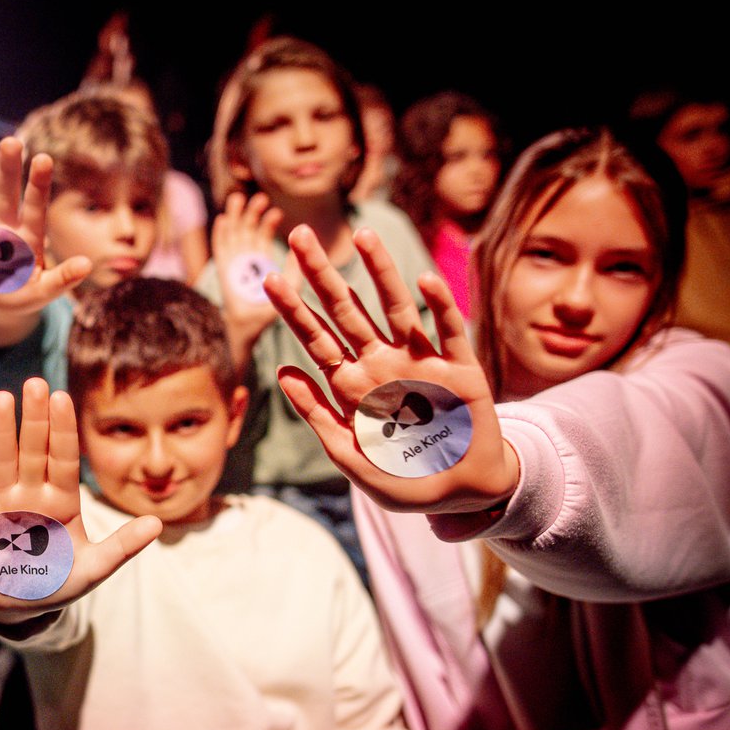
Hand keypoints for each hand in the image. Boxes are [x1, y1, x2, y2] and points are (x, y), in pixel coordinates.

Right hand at [0, 136, 91, 346]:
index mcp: (28, 237)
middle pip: (7, 195)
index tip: (44, 158)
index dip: (39, 184)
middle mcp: (4, 228)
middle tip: (12, 142)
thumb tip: (87, 265)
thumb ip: (63, 279)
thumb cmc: (24, 296)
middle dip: (9, 170)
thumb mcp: (44, 292)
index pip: (36, 206)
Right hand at [0, 378, 161, 623]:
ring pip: (3, 457)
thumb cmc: (59, 580)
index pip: (64, 456)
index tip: (63, 398)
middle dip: (34, 418)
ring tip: (2, 398)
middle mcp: (31, 490)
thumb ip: (122, 546)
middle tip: (36, 383)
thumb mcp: (93, 567)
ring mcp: (2, 500)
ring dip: (1, 429)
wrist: (19, 605)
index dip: (63, 428)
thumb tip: (158, 525)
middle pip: (34, 448)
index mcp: (62, 498)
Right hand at [212, 191, 285, 357]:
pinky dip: (220, 234)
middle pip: (246, 229)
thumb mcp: (290, 288)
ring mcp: (232, 263)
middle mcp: (245, 259)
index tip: (277, 211)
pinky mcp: (223, 270)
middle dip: (252, 213)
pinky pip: (219, 249)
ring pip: (232, 233)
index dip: (268, 222)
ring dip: (235, 216)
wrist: (247, 329)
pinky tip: (223, 220)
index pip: (263, 235)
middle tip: (260, 198)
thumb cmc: (269, 313)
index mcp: (261, 261)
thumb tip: (307, 247)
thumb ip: (296, 269)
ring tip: (239, 198)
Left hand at [263, 225, 518, 515]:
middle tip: (299, 234)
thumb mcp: (349, 454)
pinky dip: (439, 307)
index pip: (316, 339)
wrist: (460, 495)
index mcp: (352, 384)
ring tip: (363, 236)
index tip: (270, 279)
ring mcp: (421, 362)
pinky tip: (424, 282)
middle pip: (346, 311)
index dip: (294, 310)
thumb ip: (317, 415)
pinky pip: (448, 332)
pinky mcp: (460, 370)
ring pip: (396, 308)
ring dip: (380, 272)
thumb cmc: (402, 479)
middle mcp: (382, 364)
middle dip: (323, 274)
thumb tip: (283, 371)